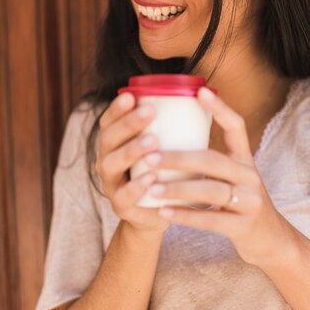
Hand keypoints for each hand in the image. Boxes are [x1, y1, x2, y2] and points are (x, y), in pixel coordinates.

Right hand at [95, 93, 170, 235]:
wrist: (158, 215)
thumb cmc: (164, 174)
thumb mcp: (164, 149)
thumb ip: (172, 127)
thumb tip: (203, 94)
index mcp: (115, 143)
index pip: (109, 121)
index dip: (117, 108)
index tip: (132, 95)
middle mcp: (107, 161)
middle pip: (109, 138)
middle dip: (128, 123)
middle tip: (150, 112)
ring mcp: (112, 185)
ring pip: (111, 165)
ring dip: (131, 150)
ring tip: (153, 141)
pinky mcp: (121, 207)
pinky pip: (123, 196)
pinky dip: (136, 186)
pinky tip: (150, 177)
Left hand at [144, 87, 285, 264]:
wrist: (272, 240)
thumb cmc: (242, 204)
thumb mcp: (235, 178)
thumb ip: (212, 162)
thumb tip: (173, 138)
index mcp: (246, 160)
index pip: (237, 127)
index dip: (220, 108)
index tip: (199, 91)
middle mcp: (250, 177)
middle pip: (213, 161)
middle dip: (179, 158)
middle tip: (149, 156)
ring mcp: (250, 202)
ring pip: (211, 191)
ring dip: (178, 189)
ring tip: (152, 187)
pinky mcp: (244, 227)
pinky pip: (212, 221)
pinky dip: (186, 216)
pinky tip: (164, 213)